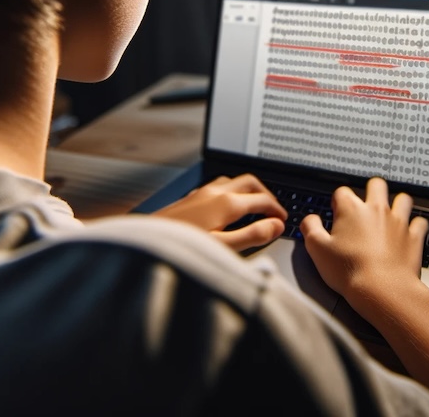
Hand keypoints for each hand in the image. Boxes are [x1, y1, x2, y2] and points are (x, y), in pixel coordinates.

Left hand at [154, 174, 286, 250]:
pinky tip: (226, 207)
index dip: (277, 210)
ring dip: (247, 190)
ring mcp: (200, 193)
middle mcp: (215, 193)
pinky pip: (217, 186)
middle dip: (266, 194)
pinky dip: (231, 193)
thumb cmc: (180, 248)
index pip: (262, 200)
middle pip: (250, 182)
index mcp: (227, 203)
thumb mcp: (223, 247)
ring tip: (253, 206)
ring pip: (232, 181)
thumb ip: (252, 236)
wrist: (145, 243)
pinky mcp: (189, 198)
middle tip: (274, 209)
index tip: (283, 220)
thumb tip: (275, 226)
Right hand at [301, 177, 428, 312]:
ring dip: (397, 204)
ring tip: (390, 215)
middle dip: (371, 191)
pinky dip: (415, 225)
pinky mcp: (414, 236)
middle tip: (365, 207)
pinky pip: (420, 222)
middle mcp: (377, 209)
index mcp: (352, 210)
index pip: (343, 192)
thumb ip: (311, 228)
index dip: (338, 202)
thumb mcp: (317, 249)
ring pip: (403, 198)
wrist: (382, 289)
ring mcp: (398, 221)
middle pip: (377, 184)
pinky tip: (408, 232)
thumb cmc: (350, 271)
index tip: (337, 214)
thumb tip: (310, 219)